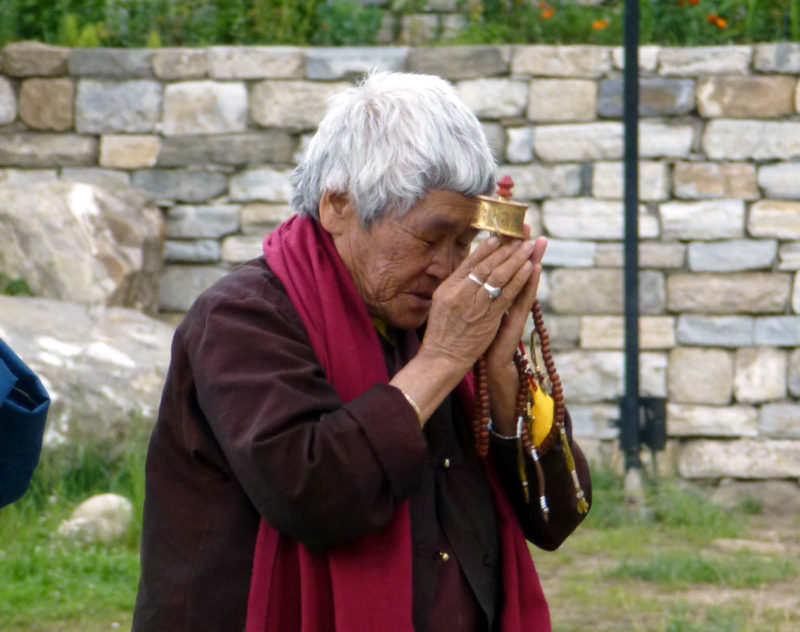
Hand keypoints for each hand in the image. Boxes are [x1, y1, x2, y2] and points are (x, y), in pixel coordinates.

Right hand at [418, 228, 541, 375]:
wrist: (443, 356)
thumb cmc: (441, 330)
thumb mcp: (440, 302)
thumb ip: (455, 285)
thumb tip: (469, 268)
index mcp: (448, 287)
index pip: (470, 263)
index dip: (485, 248)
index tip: (498, 236)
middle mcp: (461, 294)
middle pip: (487, 266)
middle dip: (505, 249)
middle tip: (520, 236)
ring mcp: (476, 306)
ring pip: (499, 277)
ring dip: (516, 259)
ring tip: (529, 246)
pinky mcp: (489, 318)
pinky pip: (507, 294)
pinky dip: (519, 279)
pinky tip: (529, 268)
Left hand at [483, 230, 546, 432]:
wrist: (471, 364)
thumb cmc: (471, 337)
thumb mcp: (474, 309)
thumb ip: (480, 291)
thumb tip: (476, 267)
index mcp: (496, 297)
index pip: (507, 268)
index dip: (513, 248)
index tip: (518, 228)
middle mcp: (507, 303)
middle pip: (518, 270)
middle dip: (522, 248)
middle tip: (529, 227)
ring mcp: (512, 312)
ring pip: (523, 282)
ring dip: (531, 261)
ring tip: (537, 241)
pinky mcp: (512, 324)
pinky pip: (522, 301)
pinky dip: (529, 284)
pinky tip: (534, 268)